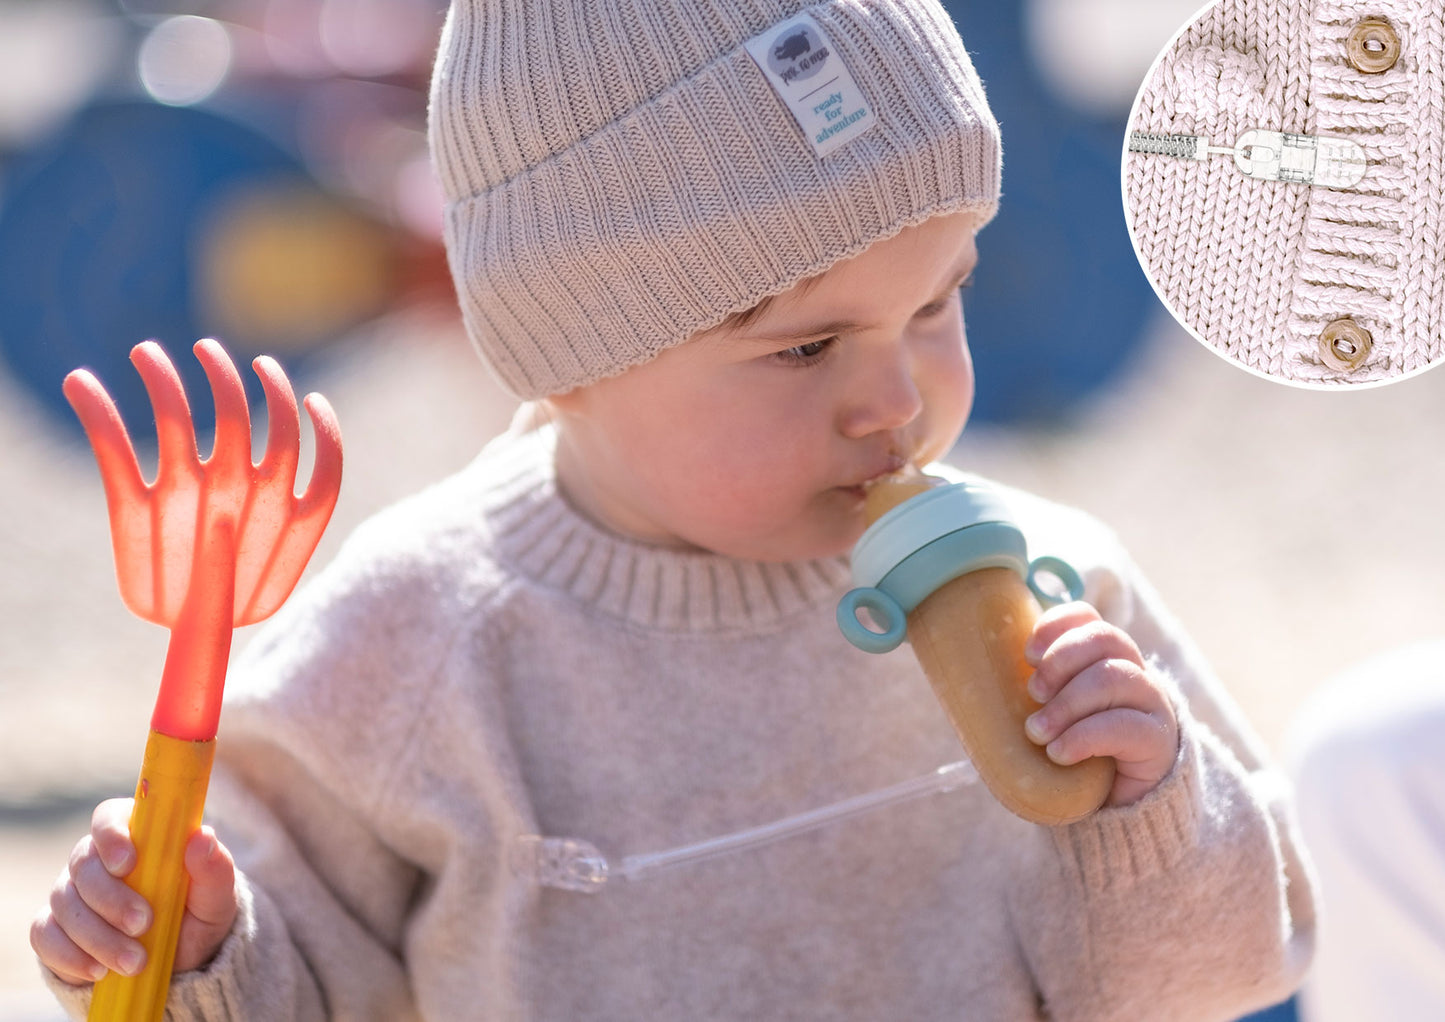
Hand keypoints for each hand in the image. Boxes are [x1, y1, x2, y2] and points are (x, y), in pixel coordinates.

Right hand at [30, 798, 238, 985]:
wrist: (179, 961)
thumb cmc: (198, 915)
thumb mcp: (215, 896)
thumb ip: (214, 867)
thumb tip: (203, 837)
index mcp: (137, 834)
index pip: (109, 816)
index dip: (111, 835)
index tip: (128, 863)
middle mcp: (97, 858)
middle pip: (83, 863)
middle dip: (111, 898)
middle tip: (143, 924)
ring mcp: (72, 892)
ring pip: (65, 902)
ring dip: (98, 935)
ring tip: (135, 961)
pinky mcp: (55, 928)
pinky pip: (44, 935)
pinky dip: (70, 955)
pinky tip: (99, 972)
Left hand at [1022, 602, 1179, 807]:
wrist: (1119, 808)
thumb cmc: (1075, 753)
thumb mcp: (1052, 716)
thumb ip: (1033, 695)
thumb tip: (972, 684)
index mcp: (1105, 658)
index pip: (1088, 618)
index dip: (1057, 624)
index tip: (1028, 654)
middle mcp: (1134, 672)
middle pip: (1104, 638)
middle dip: (1060, 661)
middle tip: (1033, 693)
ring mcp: (1151, 703)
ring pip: (1113, 677)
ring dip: (1066, 704)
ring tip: (1037, 732)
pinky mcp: (1158, 740)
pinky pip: (1124, 725)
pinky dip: (1083, 737)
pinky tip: (1059, 754)